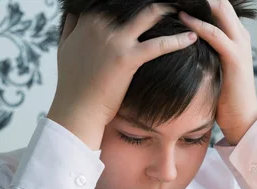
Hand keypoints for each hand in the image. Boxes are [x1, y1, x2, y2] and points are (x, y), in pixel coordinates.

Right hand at [47, 5, 198, 149]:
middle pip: (135, 3)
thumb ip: (71, 27)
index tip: (143, 1)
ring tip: (182, 10)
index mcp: (87, 20)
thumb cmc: (72, 83)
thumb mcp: (65, 48)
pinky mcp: (128, 58)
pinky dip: (178, 40)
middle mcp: (101, 25)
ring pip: (150, 15)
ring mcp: (115, 40)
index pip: (114, 0)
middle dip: (155, 3)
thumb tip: (75, 14)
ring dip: (168, 10)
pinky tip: (191, 37)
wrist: (77, 109)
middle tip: (170, 2)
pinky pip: (159, 45)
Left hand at [179, 0, 256, 144]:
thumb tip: (183, 46)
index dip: (201, 1)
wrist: (241, 118)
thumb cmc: (224, 97)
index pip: (219, 7)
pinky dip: (197, 25)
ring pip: (220, 10)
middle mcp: (240, 36)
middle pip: (221, 3)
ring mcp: (239, 45)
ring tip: (176, 1)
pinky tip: (183, 19)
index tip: (179, 0)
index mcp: (236, 36)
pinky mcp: (234, 57)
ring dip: (197, 4)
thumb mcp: (213, 68)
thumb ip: (204, 53)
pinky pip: (214, 34)